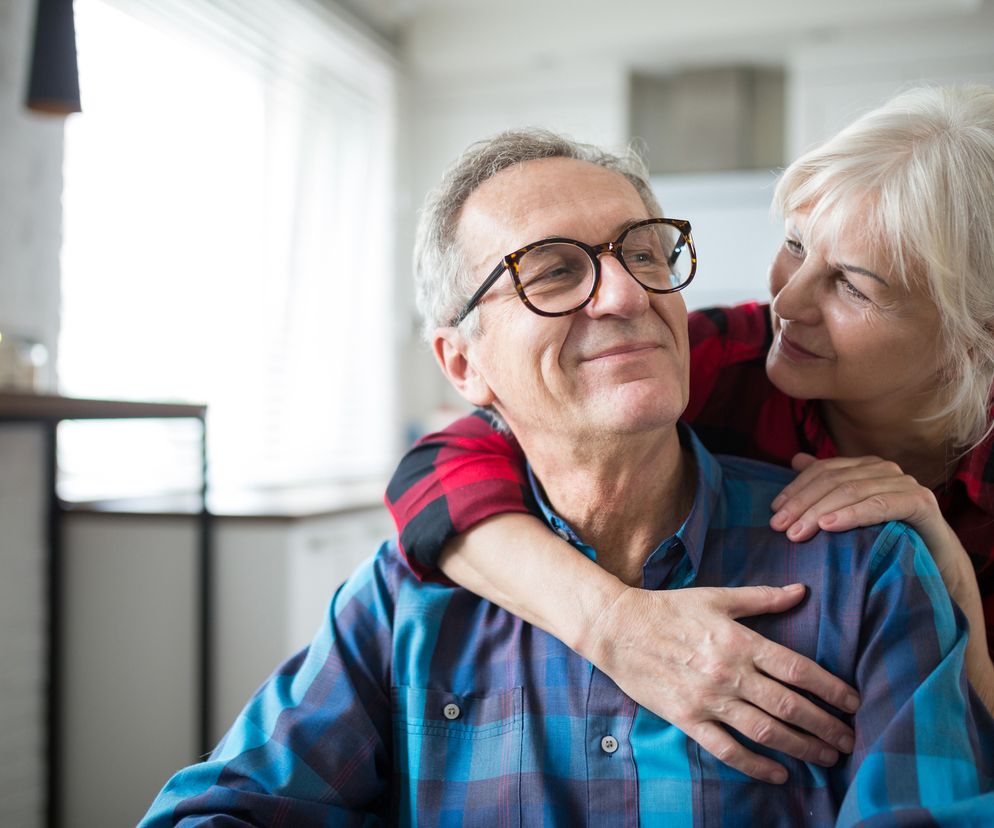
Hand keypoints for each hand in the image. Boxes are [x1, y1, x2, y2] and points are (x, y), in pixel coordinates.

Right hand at [583, 584, 858, 783]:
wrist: (618, 628)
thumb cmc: (668, 608)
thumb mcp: (716, 597)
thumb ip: (762, 598)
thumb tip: (802, 591)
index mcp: (739, 641)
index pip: (797, 669)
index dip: (830, 689)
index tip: (853, 703)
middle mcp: (729, 673)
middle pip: (789, 706)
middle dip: (825, 726)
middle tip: (849, 740)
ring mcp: (708, 699)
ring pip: (765, 732)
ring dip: (802, 748)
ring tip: (827, 758)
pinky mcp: (687, 718)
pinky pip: (727, 749)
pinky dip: (756, 765)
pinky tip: (779, 774)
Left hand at [769, 453, 953, 568]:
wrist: (936, 563)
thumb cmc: (888, 536)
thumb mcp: (851, 511)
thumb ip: (827, 483)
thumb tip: (796, 459)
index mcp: (865, 466)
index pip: (822, 470)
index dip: (796, 488)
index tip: (774, 511)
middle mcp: (884, 469)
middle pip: (833, 480)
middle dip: (802, 503)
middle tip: (779, 527)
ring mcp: (904, 483)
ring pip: (852, 491)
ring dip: (820, 511)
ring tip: (798, 532)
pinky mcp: (920, 502)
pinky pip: (880, 505)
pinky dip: (852, 514)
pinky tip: (829, 526)